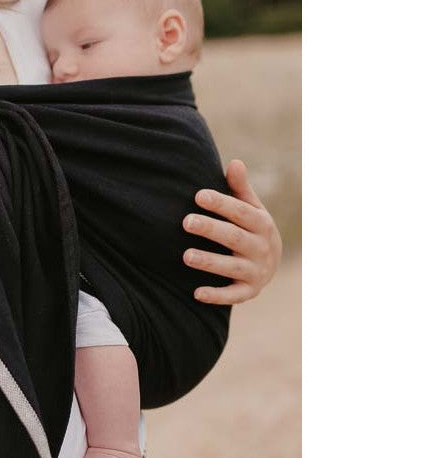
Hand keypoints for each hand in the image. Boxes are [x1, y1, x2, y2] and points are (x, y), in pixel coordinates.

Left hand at [182, 159, 281, 304]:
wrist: (272, 264)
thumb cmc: (252, 228)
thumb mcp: (251, 208)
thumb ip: (240, 188)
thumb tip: (235, 162)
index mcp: (262, 224)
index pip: (241, 212)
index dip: (221, 203)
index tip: (198, 195)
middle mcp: (261, 247)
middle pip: (234, 237)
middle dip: (210, 229)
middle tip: (186, 222)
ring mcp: (256, 271)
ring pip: (232, 267)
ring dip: (210, 262)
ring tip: (186, 256)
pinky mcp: (249, 291)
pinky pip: (233, 296)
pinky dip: (216, 295)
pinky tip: (196, 293)